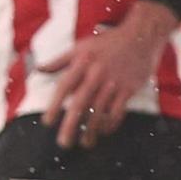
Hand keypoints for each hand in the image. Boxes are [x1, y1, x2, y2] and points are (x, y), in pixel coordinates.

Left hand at [45, 7, 180, 146]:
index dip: (55, 105)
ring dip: (91, 130)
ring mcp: (114, 82)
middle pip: (80, 104)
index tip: (48, 122)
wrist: (141, 36)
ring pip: (99, 112)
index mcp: (83, 62)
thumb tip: (38, 69)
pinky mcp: (129, 89)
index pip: (64, 86)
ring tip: (85, 143)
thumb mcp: (82, 46)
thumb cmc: (109, 42)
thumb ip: (59, 60)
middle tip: (63, 143)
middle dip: (70, 125)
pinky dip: (110, 124)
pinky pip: (118, 112)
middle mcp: (97, 73)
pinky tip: (104, 131)